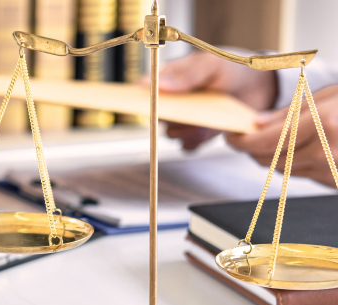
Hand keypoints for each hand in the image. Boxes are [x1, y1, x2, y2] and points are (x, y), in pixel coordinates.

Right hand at [141, 50, 276, 148]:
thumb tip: (156, 85)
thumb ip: (186, 74)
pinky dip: (196, 141)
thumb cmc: (232, 69)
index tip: (143, 104)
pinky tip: (210, 131)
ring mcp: (183, 120)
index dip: (137, 99)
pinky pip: (187, 145)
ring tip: (206, 120)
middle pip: (156, 117)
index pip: (143, 91)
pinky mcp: (196, 135)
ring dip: (186, 130)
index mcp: (168, 79)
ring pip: (171, 133)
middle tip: (190, 111)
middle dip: (172, 117)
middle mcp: (171, 102)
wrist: (259, 86)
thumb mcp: (211, 65)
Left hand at [225, 85, 337, 186]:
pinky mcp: (335, 181)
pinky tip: (304, 147)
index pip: (267, 142)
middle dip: (254, 149)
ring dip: (275, 156)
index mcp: (323, 125)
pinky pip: (304, 175)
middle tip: (249, 136)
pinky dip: (296, 162)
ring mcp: (333, 170)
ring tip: (281, 138)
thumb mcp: (327, 97)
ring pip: (285, 170)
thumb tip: (257, 124)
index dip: (242, 141)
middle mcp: (327, 152)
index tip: (230, 136)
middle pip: (271, 160)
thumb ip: (289, 113)